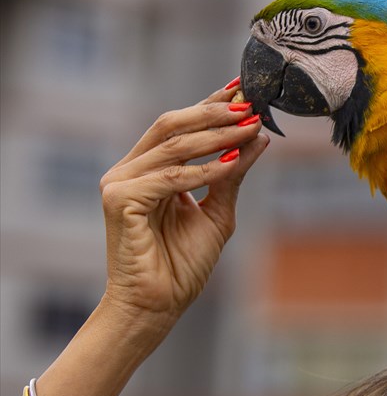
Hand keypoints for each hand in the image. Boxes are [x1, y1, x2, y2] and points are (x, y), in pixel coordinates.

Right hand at [98, 84, 268, 336]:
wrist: (158, 306)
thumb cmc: (183, 265)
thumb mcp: (218, 211)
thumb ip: (233, 174)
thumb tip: (259, 137)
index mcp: (148, 169)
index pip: (180, 126)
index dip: (210, 104)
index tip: (244, 89)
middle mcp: (130, 170)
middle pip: (171, 124)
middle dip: (214, 112)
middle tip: (251, 104)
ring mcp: (119, 183)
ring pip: (173, 146)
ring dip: (217, 135)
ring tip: (250, 126)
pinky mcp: (119, 200)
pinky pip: (168, 177)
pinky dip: (202, 170)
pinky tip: (230, 164)